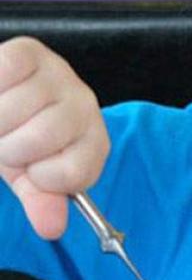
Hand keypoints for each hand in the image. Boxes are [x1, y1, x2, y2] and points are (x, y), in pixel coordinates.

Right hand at [0, 37, 108, 238]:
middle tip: (7, 142)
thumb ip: (42, 201)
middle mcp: (86, 106)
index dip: (41, 177)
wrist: (0, 96)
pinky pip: (4, 71)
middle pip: (40, 138)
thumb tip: (51, 228)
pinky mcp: (31, 51)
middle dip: (9, 148)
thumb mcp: (30, 176)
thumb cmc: (19, 139)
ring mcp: (61, 76)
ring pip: (13, 110)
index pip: (73, 173)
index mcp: (94, 142)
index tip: (32, 169)